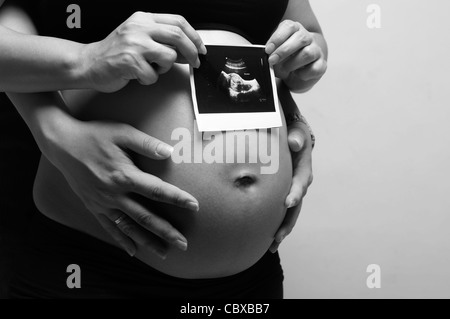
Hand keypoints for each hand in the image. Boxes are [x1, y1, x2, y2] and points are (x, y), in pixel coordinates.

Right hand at [45, 117, 199, 258]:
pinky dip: (121, 240)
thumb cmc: (95, 135)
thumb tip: (169, 152)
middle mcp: (114, 194)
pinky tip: (133, 251)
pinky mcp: (93, 206)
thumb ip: (146, 143)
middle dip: (166, 231)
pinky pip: (109, 227)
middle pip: (145, 217)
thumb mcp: (122, 133)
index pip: (157, 190)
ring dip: (147, 241)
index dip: (177, 198)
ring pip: (129, 227)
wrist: (62, 143)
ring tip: (164, 253)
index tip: (194, 206)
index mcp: (124, 175)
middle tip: (183, 244)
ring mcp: (103, 203)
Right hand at [79, 12, 206, 92]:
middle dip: (192, 52)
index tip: (201, 49)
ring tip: (152, 69)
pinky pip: (154, 75)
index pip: (178, 21)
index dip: (194, 36)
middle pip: (178, 36)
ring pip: (169, 56)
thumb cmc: (114, 54)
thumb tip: (189, 52)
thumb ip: (162, 42)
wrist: (88, 63)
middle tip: (195, 63)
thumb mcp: (139, 39)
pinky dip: (149, 80)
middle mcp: (139, 27)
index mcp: (143, 19)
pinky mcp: (130, 61)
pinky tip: (138, 76)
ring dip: (165, 68)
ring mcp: (134, 43)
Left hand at [265, 20, 326, 90]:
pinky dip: (303, 73)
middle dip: (283, 51)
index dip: (278, 38)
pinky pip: (315, 68)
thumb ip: (272, 52)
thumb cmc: (285, 59)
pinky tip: (297, 74)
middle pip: (300, 38)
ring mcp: (316, 50)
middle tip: (272, 60)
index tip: (268, 49)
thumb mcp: (275, 53)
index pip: (289, 27)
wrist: (298, 72)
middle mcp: (307, 38)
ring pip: (308, 53)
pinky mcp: (321, 64)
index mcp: (295, 30)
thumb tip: (268, 57)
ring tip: (284, 70)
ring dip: (292, 63)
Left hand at [269, 121, 312, 252]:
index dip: (295, 192)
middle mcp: (300, 185)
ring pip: (289, 214)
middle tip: (278, 235)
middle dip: (288, 221)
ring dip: (282, 229)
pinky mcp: (283, 196)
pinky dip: (276, 226)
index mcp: (303, 170)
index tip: (288, 202)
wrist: (292, 139)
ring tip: (272, 245)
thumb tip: (294, 143)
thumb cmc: (293, 135)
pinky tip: (267, 241)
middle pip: (296, 206)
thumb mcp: (297, 132)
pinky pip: (281, 213)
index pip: (300, 182)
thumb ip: (296, 136)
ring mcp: (292, 192)